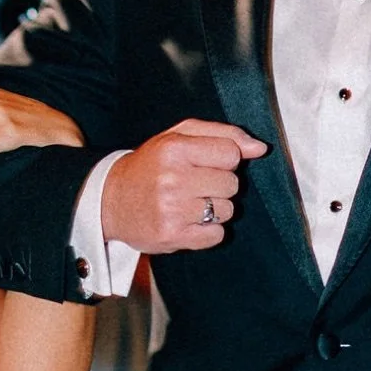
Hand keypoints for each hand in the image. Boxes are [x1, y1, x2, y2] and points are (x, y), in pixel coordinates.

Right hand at [103, 118, 269, 252]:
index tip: (205, 163)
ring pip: (228, 210)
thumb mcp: (179, 137)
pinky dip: (208, 231)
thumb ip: (223, 135)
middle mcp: (172, 178)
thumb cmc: (151, 165)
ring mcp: (172, 209)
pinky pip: (217, 235)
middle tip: (195, 185)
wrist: (110, 200)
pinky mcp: (173, 236)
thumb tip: (260, 148)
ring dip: (215, 209)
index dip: (224, 160)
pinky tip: (188, 221)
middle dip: (220, 185)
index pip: (231, 153)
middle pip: (232, 183)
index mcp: (174, 148)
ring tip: (190, 204)